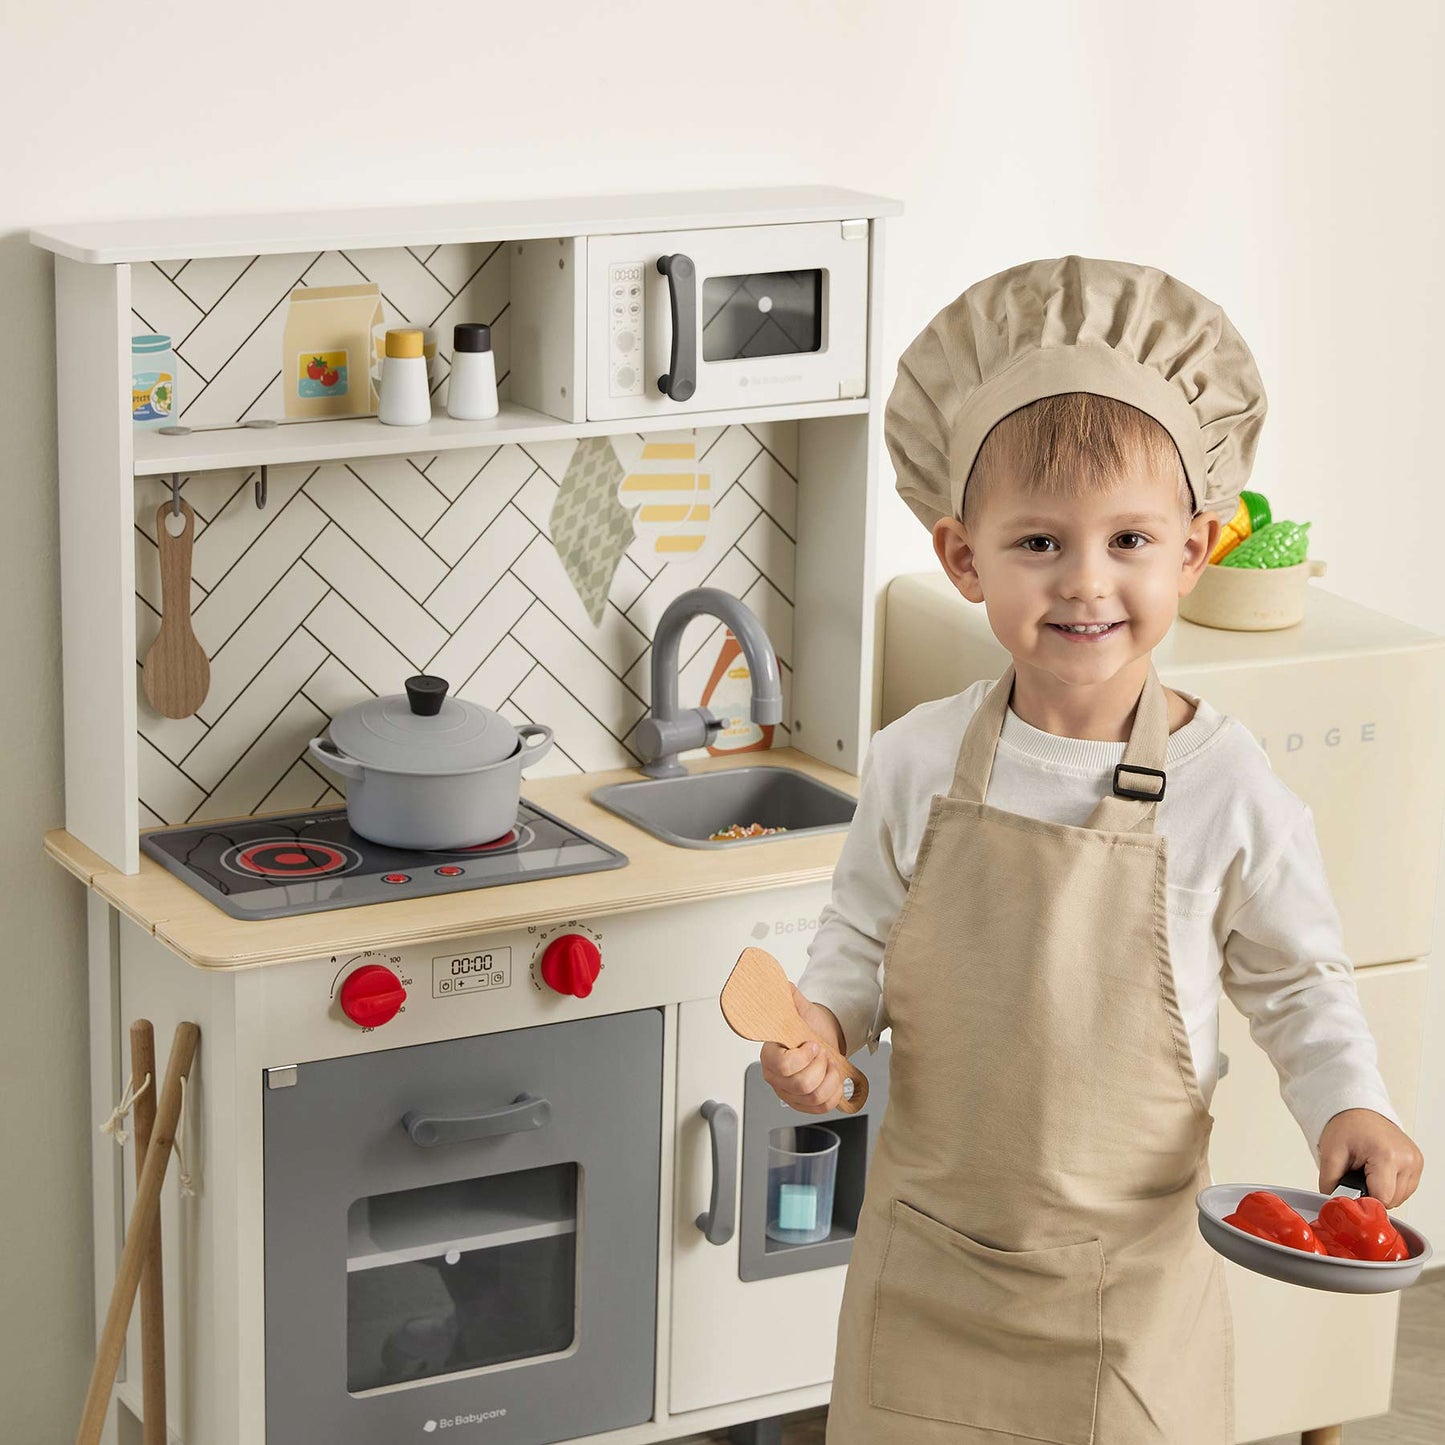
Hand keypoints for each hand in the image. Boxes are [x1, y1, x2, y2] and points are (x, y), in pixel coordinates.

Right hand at [759, 985, 847, 1113]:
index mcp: (769, 1055)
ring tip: (829, 1064)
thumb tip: (780, 984)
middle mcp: (775, 1078)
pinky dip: (834, 1092)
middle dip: (821, 1066)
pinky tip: (833, 1078)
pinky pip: (822, 1107)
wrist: (821, 1038)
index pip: (783, 1066)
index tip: (813, 1044)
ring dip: (830, 1078)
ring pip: (814, 1096)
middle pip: (801, 1084)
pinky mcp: (804, 1105)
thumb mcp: (800, 1007)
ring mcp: (789, 1094)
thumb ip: (787, 995)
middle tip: (824, 1053)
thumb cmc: (809, 1026)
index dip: (804, 1057)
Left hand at [1317, 1108, 1423, 1207]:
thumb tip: (1335, 1204)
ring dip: (1382, 1191)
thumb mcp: (1330, 1153)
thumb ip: (1331, 1183)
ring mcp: (1415, 1161)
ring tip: (1368, 1170)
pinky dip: (1390, 1185)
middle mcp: (1407, 1159)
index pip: (1381, 1199)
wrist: (1358, 1112)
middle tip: (1358, 1174)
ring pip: (1400, 1198)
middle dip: (1371, 1193)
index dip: (1364, 1199)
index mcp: (1387, 1155)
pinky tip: (1378, 1171)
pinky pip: (1405, 1189)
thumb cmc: (1346, 1127)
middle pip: (1392, 1201)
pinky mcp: (1418, 1163)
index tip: (1352, 1190)